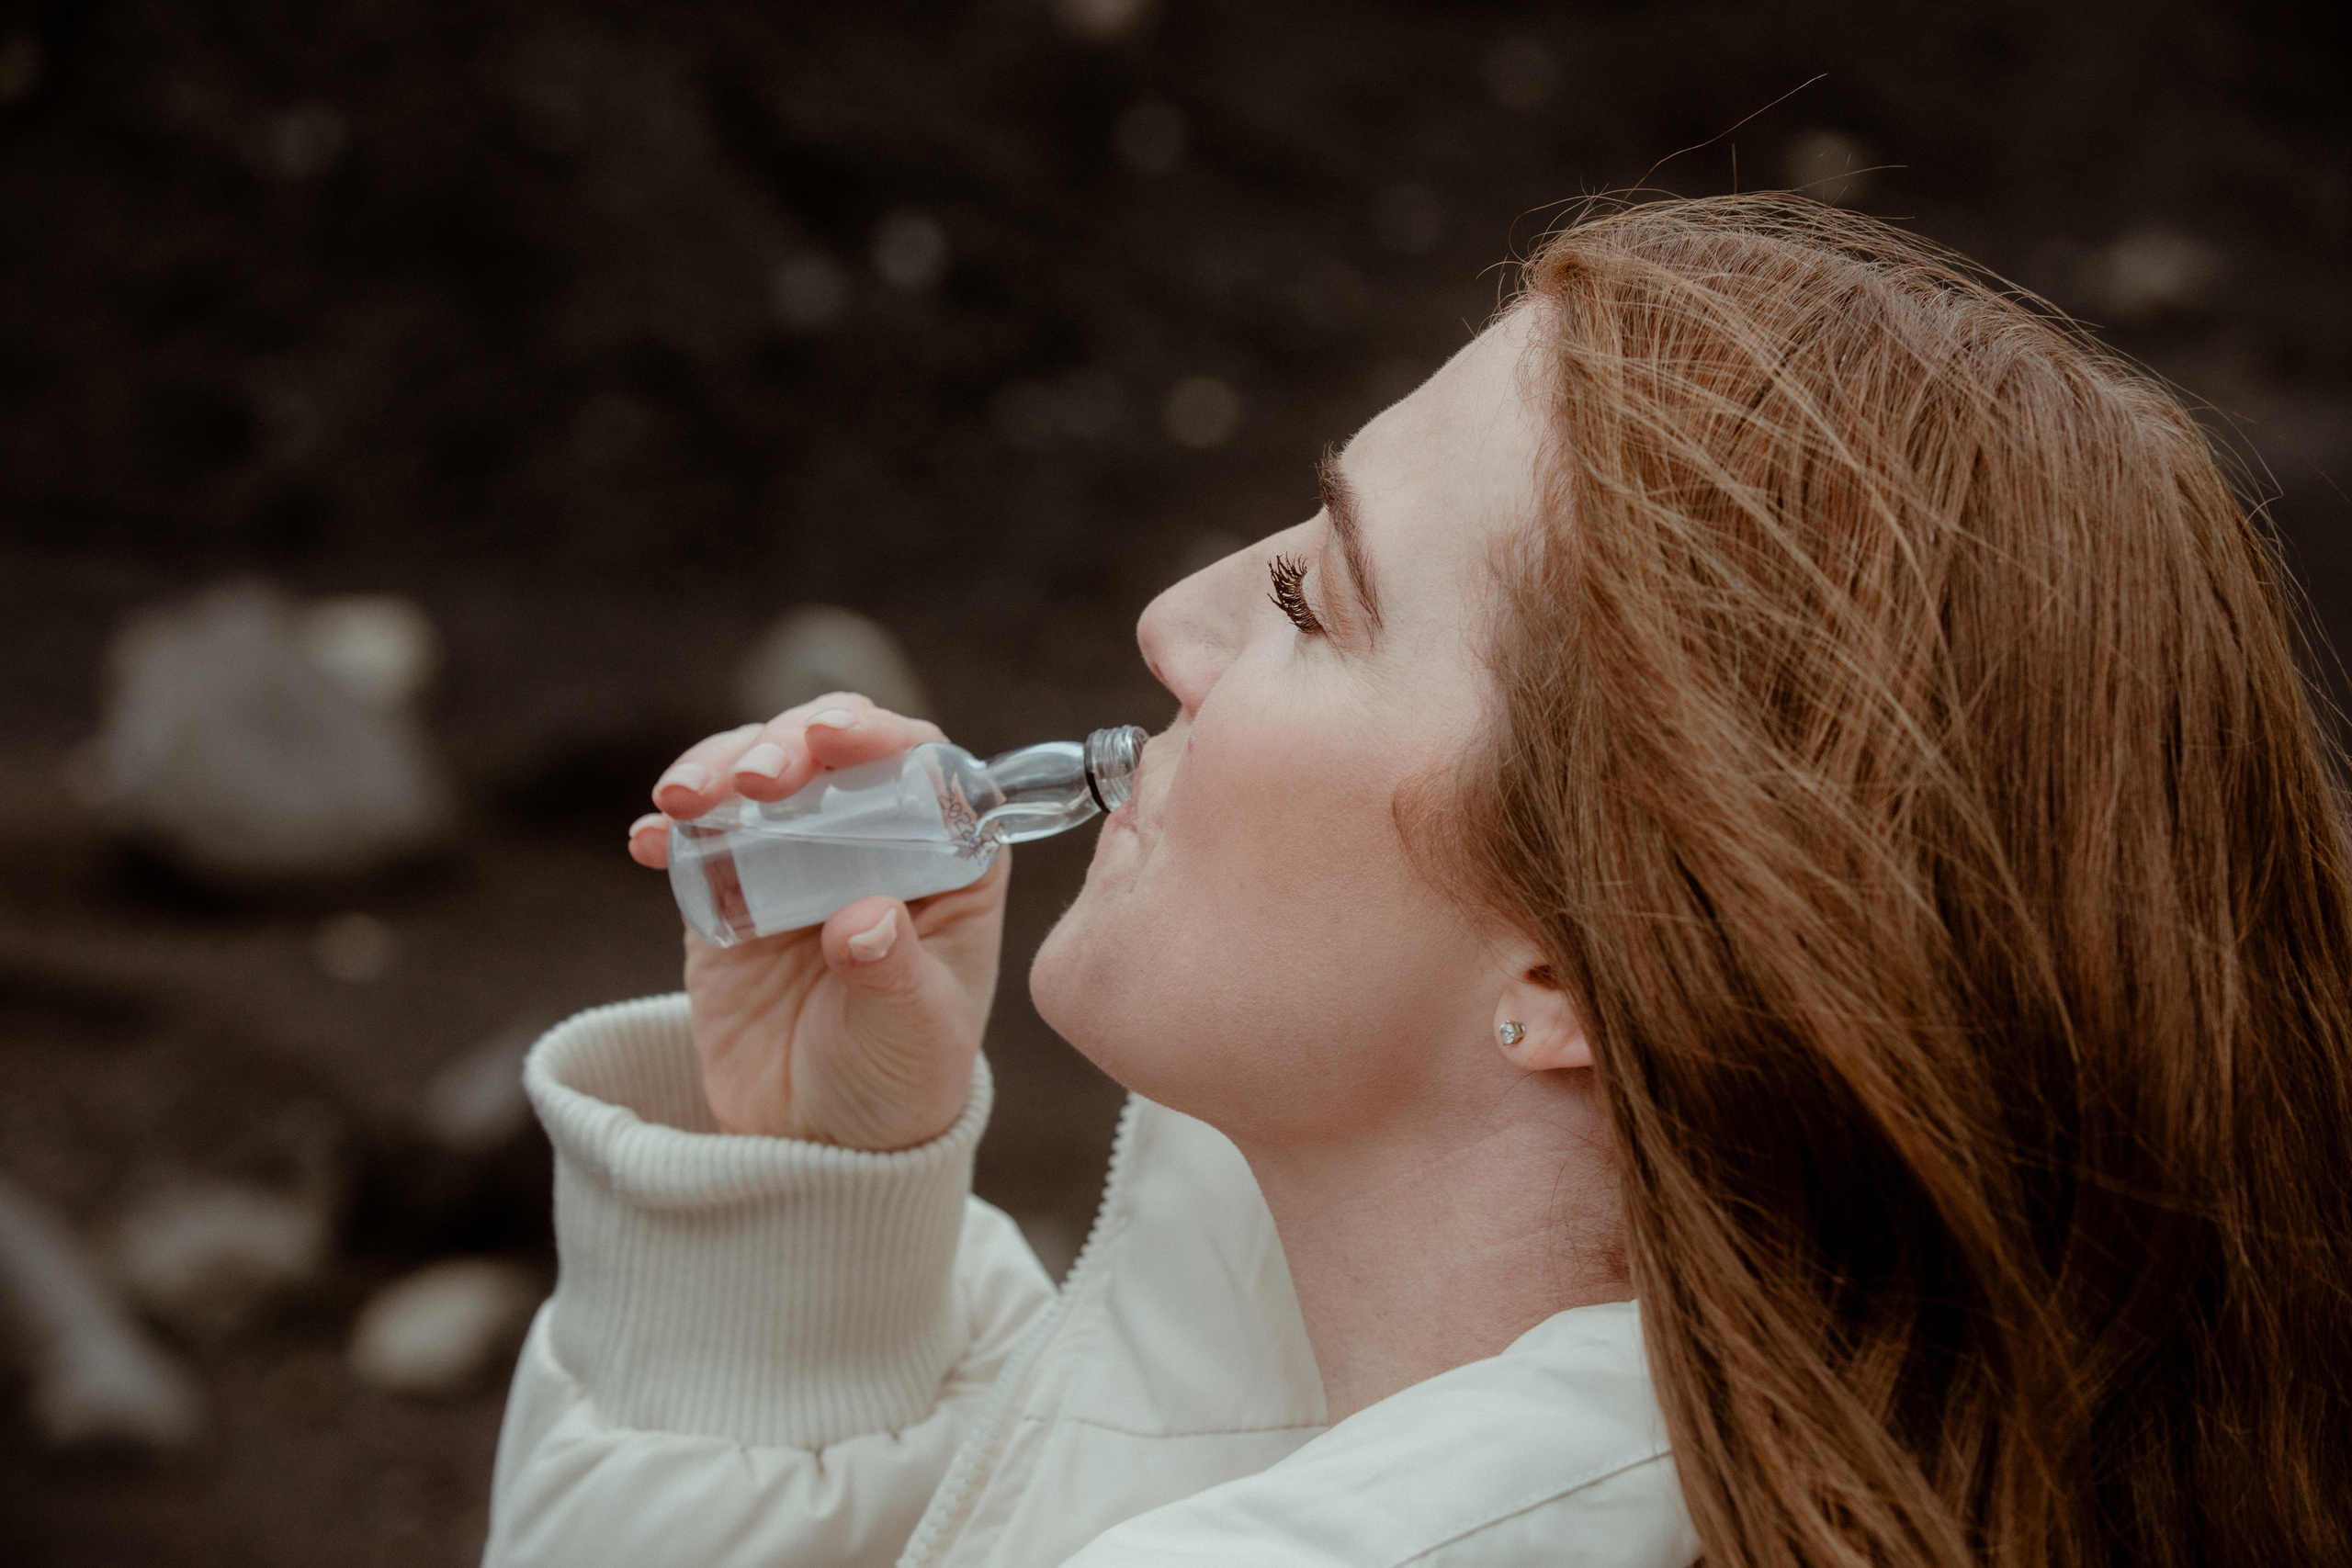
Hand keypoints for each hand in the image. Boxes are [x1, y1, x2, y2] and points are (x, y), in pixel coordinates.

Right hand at [627, 694, 1005, 1149]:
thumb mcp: (912, 1034)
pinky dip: (671, 826)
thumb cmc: (898, 1081)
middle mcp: (878, 841)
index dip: (881, 737)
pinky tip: (649, 840)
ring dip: (721, 765)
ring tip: (683, 800)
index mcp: (949, 860)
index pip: (925, 767)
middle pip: (835, 753)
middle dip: (788, 743)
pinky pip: (701, 834)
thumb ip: (893, 974)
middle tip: (755, 780)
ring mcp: (801, 857)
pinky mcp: (733, 886)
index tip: (834, 740)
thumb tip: (864, 920)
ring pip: (762, 774)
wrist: (816, 1141)